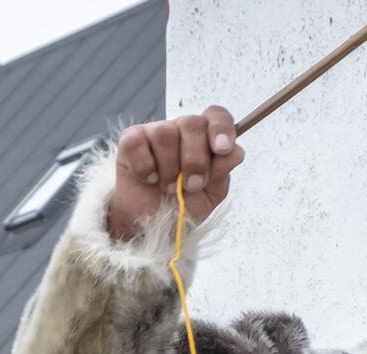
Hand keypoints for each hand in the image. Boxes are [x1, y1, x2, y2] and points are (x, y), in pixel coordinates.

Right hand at [107, 105, 245, 241]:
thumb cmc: (183, 205)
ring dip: (169, 169)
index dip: (221, 128)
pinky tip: (149, 179)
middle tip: (192, 185)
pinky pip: (138, 144)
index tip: (222, 149)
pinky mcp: (130, 141)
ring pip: (165, 134)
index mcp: (205, 137)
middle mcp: (181, 129)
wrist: (152, 224)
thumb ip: (222, 172)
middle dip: (195, 159)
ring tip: (169, 187)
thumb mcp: (210, 194)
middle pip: (192, 123)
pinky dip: (146, 168)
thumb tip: (235, 152)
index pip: (217, 116)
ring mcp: (155, 132)